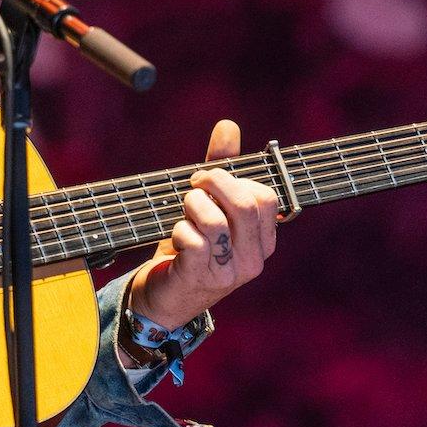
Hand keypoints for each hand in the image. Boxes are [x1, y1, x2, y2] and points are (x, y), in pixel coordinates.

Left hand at [129, 119, 278, 327]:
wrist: (162, 300)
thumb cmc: (188, 249)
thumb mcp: (207, 208)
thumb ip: (220, 169)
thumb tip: (228, 126)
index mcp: (262, 241)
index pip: (264, 197)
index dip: (233, 179)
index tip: (208, 179)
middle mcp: (252, 258)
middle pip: (244, 204)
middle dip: (213, 183)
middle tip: (193, 185)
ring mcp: (229, 272)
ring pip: (215, 221)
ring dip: (191, 205)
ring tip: (183, 211)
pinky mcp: (199, 278)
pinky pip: (192, 241)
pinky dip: (178, 229)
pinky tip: (175, 236)